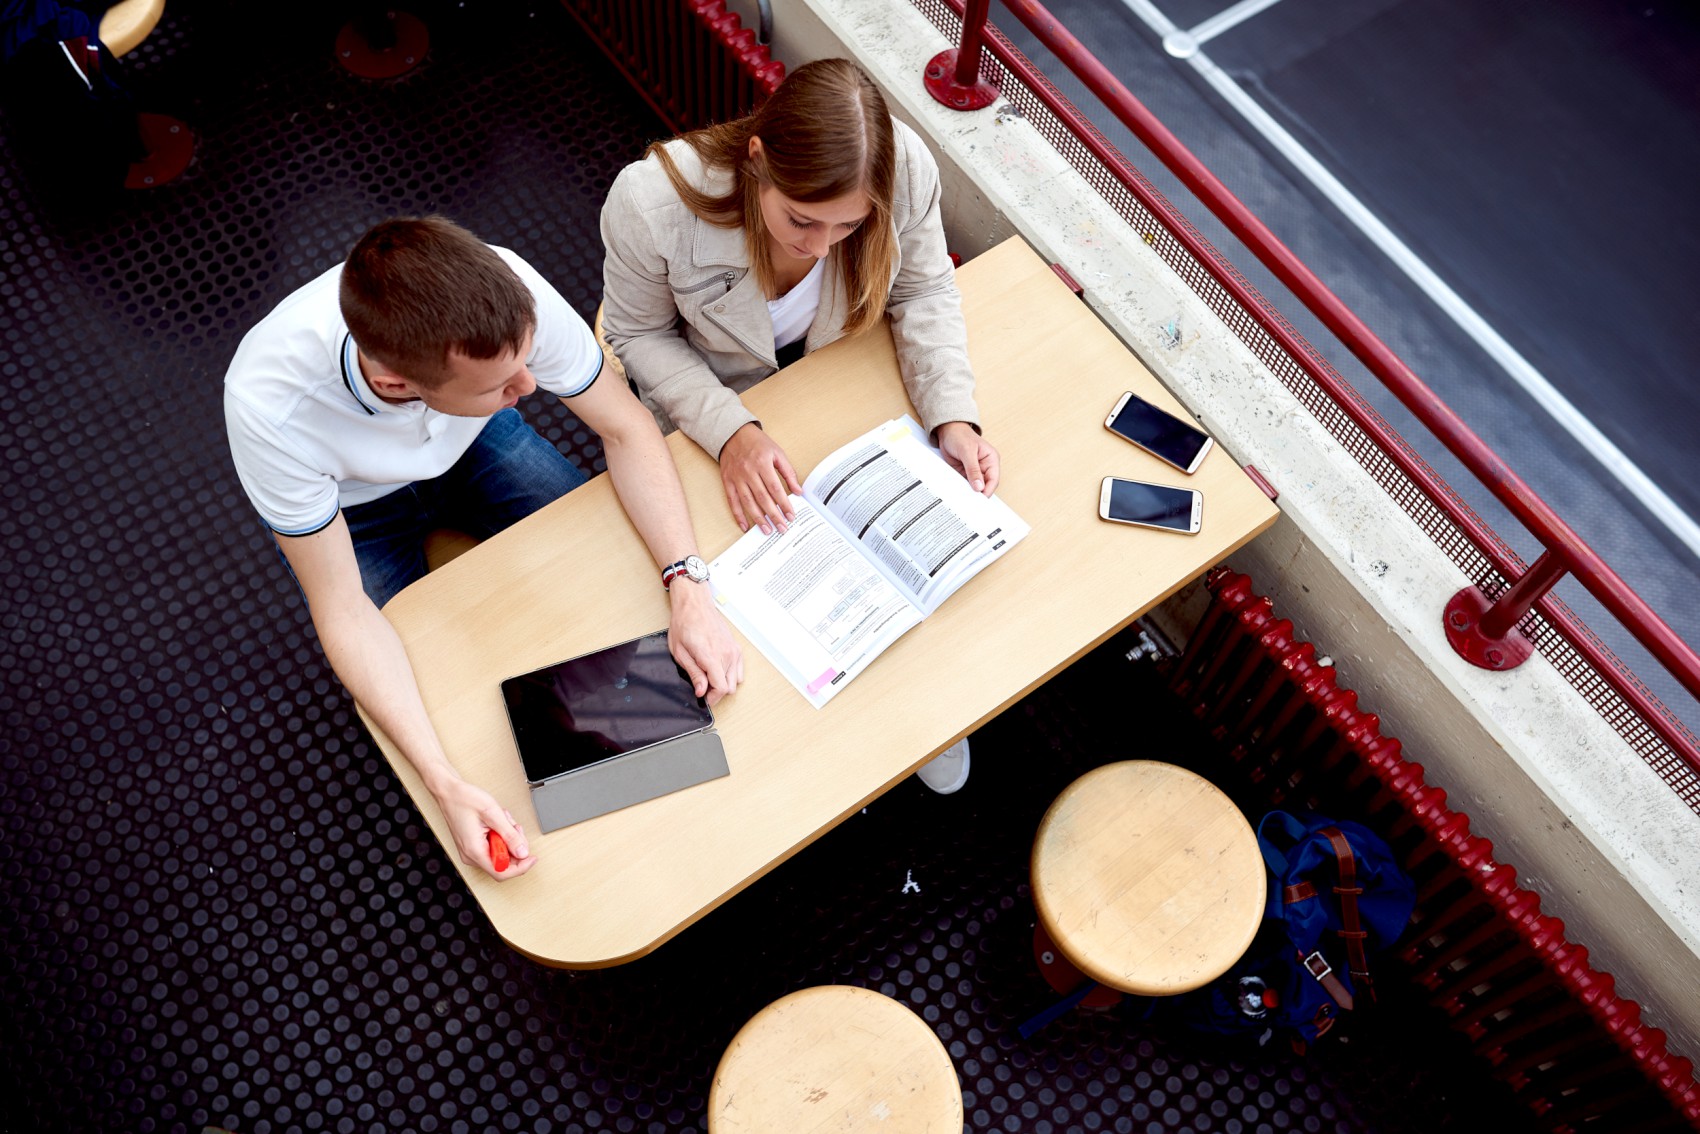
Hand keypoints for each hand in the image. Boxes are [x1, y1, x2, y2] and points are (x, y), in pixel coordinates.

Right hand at [432, 776, 536, 879]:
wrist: (449, 792)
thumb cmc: (464, 799)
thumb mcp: (493, 814)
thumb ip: (510, 835)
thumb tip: (523, 852)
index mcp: (474, 851)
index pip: (501, 872)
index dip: (520, 867)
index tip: (531, 858)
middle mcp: (471, 855)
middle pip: (503, 863)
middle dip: (514, 846)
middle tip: (515, 828)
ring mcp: (471, 851)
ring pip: (499, 854)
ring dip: (507, 838)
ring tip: (504, 820)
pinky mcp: (473, 846)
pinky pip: (493, 847)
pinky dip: (500, 835)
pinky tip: (498, 822)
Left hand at [667, 580, 743, 704]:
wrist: (695, 605)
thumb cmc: (685, 624)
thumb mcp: (680, 653)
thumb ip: (694, 673)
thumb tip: (701, 691)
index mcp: (711, 656)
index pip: (721, 688)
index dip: (712, 698)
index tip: (704, 698)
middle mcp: (726, 654)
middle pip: (729, 687)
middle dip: (717, 692)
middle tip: (704, 688)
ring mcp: (733, 651)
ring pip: (736, 681)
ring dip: (724, 684)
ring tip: (710, 678)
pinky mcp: (736, 648)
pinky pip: (740, 670)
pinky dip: (731, 675)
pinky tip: (718, 671)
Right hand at [719, 423, 801, 534]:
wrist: (733, 434)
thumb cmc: (757, 443)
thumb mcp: (777, 453)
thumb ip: (788, 472)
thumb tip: (798, 491)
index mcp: (762, 463)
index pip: (776, 488)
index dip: (784, 504)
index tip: (791, 516)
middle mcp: (749, 472)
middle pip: (763, 498)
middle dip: (774, 515)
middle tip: (782, 528)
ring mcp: (737, 478)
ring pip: (748, 502)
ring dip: (758, 519)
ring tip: (767, 530)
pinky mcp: (727, 481)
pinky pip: (732, 501)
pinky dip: (738, 515)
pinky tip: (745, 526)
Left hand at [936, 421, 1000, 494]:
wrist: (947, 431)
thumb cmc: (960, 435)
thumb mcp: (967, 451)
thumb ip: (973, 470)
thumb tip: (979, 487)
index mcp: (991, 459)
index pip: (993, 479)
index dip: (988, 490)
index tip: (980, 498)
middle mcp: (984, 467)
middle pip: (985, 486)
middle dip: (978, 493)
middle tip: (970, 501)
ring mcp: (974, 471)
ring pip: (974, 487)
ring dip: (969, 492)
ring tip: (963, 498)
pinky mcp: (964, 473)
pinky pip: (964, 484)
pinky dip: (961, 488)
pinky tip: (957, 492)